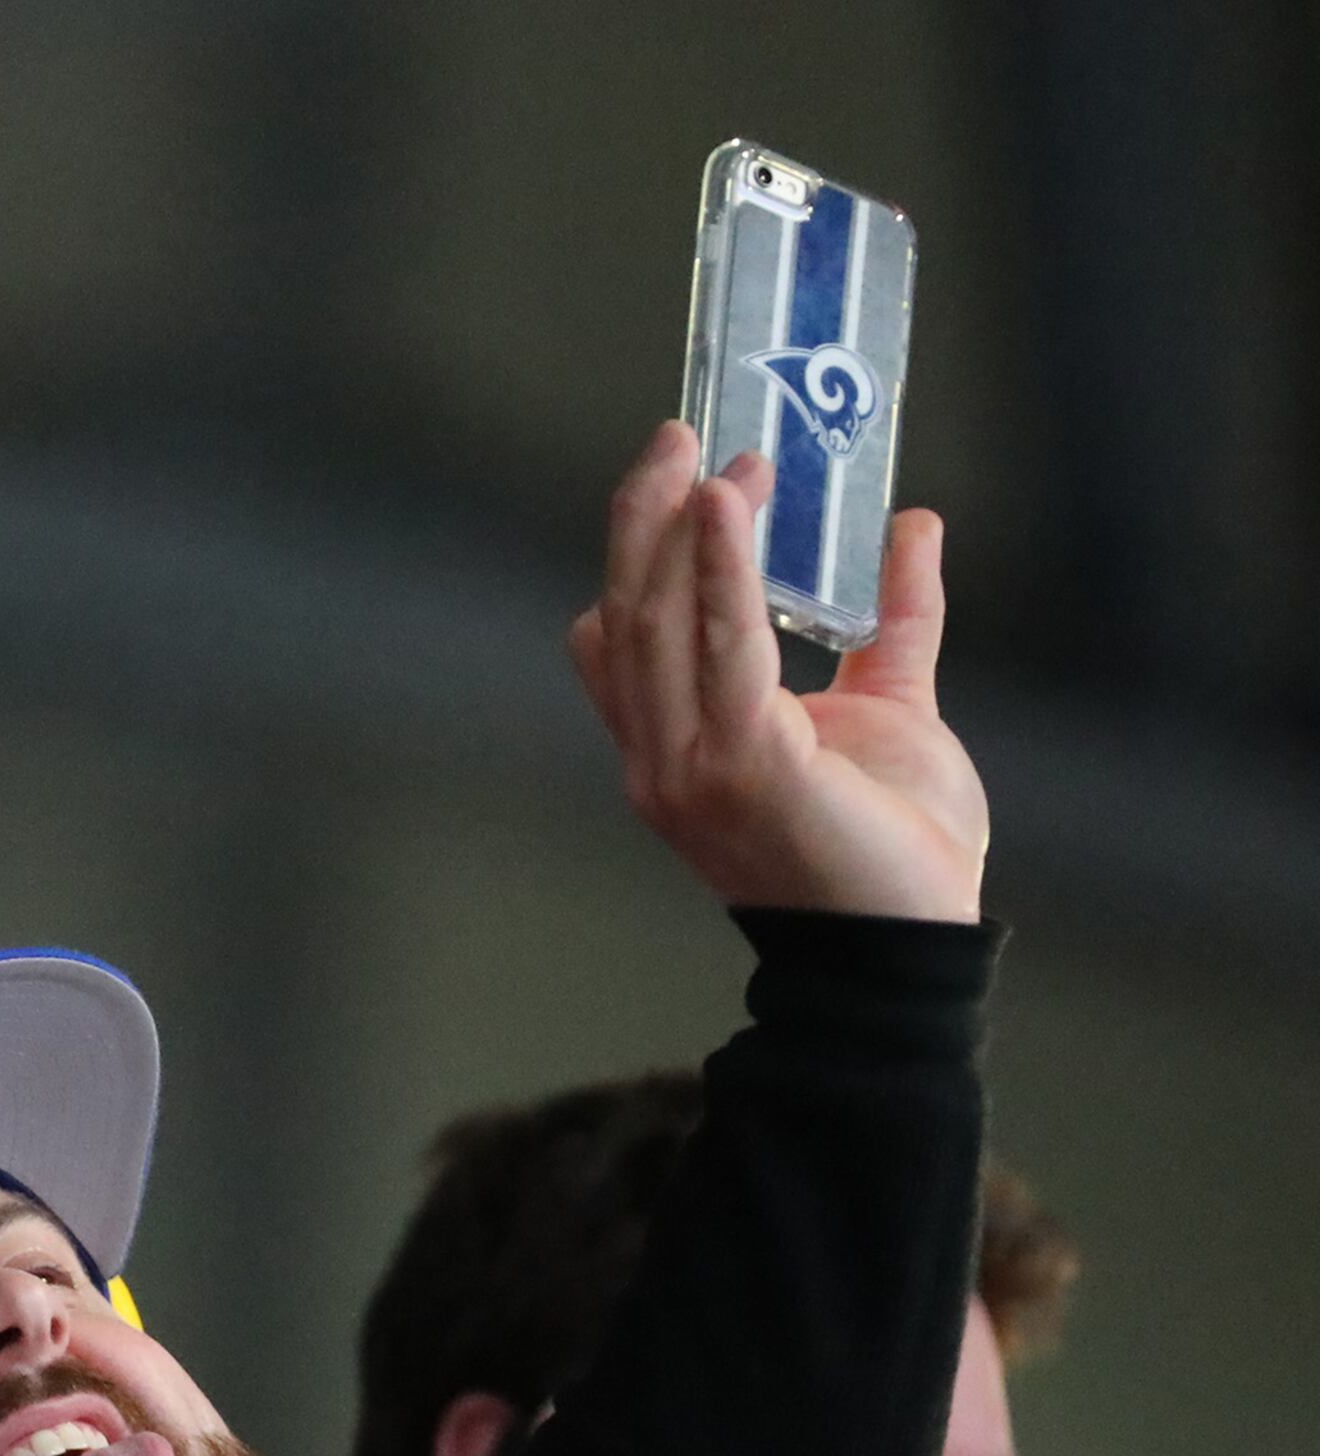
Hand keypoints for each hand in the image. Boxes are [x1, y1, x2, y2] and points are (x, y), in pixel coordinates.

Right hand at [569, 421, 985, 922]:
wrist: (910, 946)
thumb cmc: (889, 849)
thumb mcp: (890, 710)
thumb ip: (890, 624)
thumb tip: (912, 527)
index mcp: (677, 751)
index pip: (617, 643)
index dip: (634, 554)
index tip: (679, 475)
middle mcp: (661, 761)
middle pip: (626, 614)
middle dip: (645, 517)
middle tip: (682, 434)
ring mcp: (689, 768)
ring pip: (660, 622)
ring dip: (685, 528)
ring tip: (723, 458)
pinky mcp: (741, 766)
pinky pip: (721, 647)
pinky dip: (722, 569)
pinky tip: (731, 506)